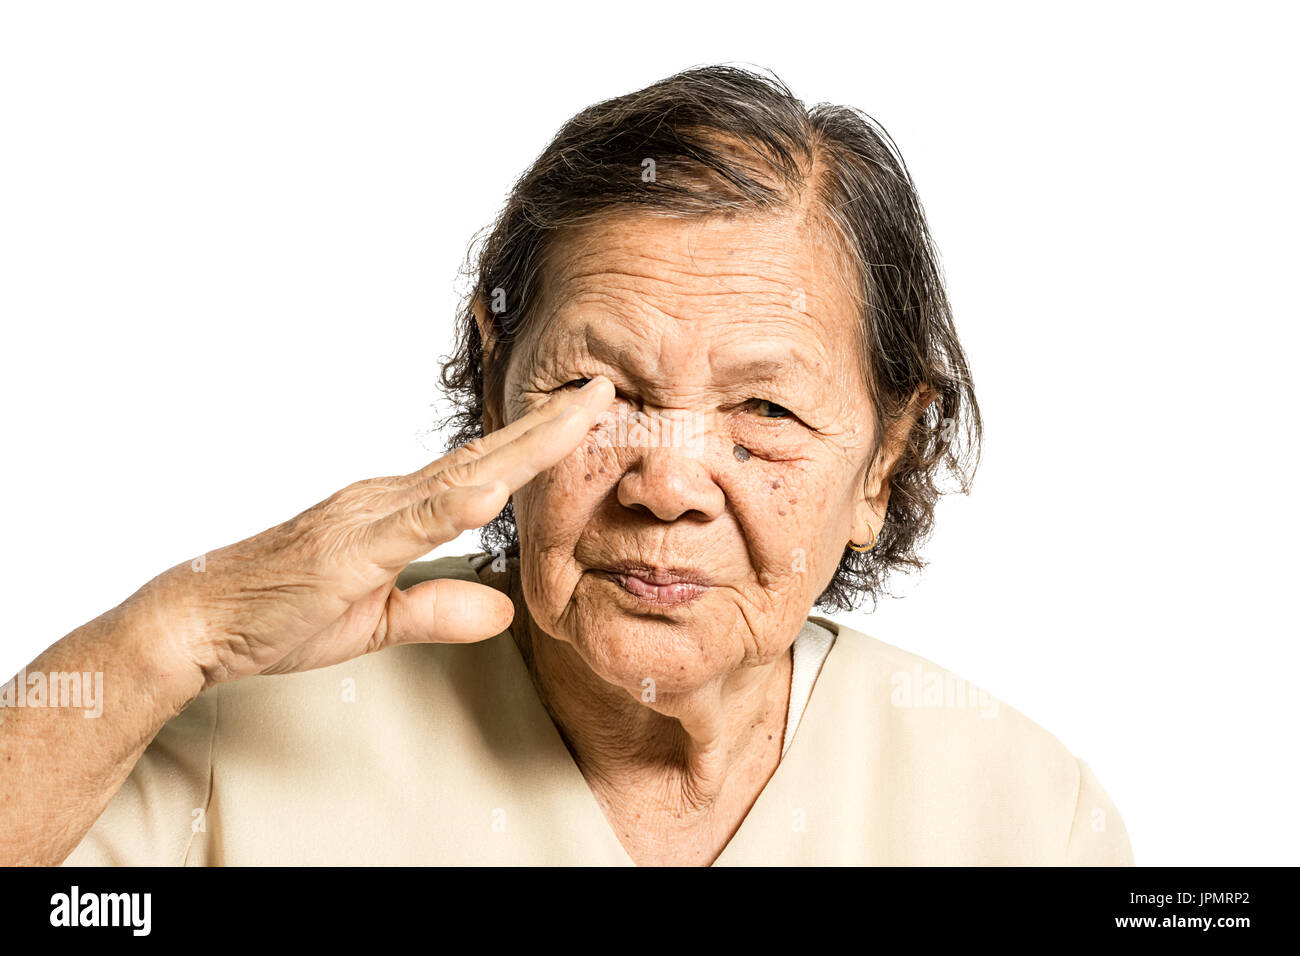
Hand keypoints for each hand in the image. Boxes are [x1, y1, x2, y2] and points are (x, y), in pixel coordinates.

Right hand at [134, 376, 614, 687]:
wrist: (201, 622)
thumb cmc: (281, 614)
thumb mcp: (378, 621)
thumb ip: (440, 608)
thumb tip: (504, 607)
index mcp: (399, 511)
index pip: (484, 470)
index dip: (539, 444)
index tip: (588, 418)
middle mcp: (388, 498)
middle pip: (486, 455)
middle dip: (551, 424)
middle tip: (606, 390)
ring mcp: (367, 516)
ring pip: (459, 474)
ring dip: (521, 445)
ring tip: (577, 416)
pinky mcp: (345, 549)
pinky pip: (403, 525)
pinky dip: (445, 506)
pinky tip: (486, 491)